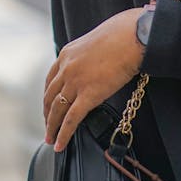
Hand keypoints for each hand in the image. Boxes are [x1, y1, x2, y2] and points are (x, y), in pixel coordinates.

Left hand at [43, 8, 144, 151]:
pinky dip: (63, 134)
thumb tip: (94, 63)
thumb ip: (87, 56)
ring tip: (51, 140)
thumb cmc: (121, 35)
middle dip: (47, 115)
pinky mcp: (88, 95)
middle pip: (50, 97)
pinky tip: (60, 145)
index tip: (48, 107)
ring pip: (57, 110)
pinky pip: (71, 120)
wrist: (133, 36)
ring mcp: (76, 82)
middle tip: (47, 128)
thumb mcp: (95, 42)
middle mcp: (66, 68)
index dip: (47, 97)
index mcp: (67, 54)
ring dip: (52, 127)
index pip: (50, 80)